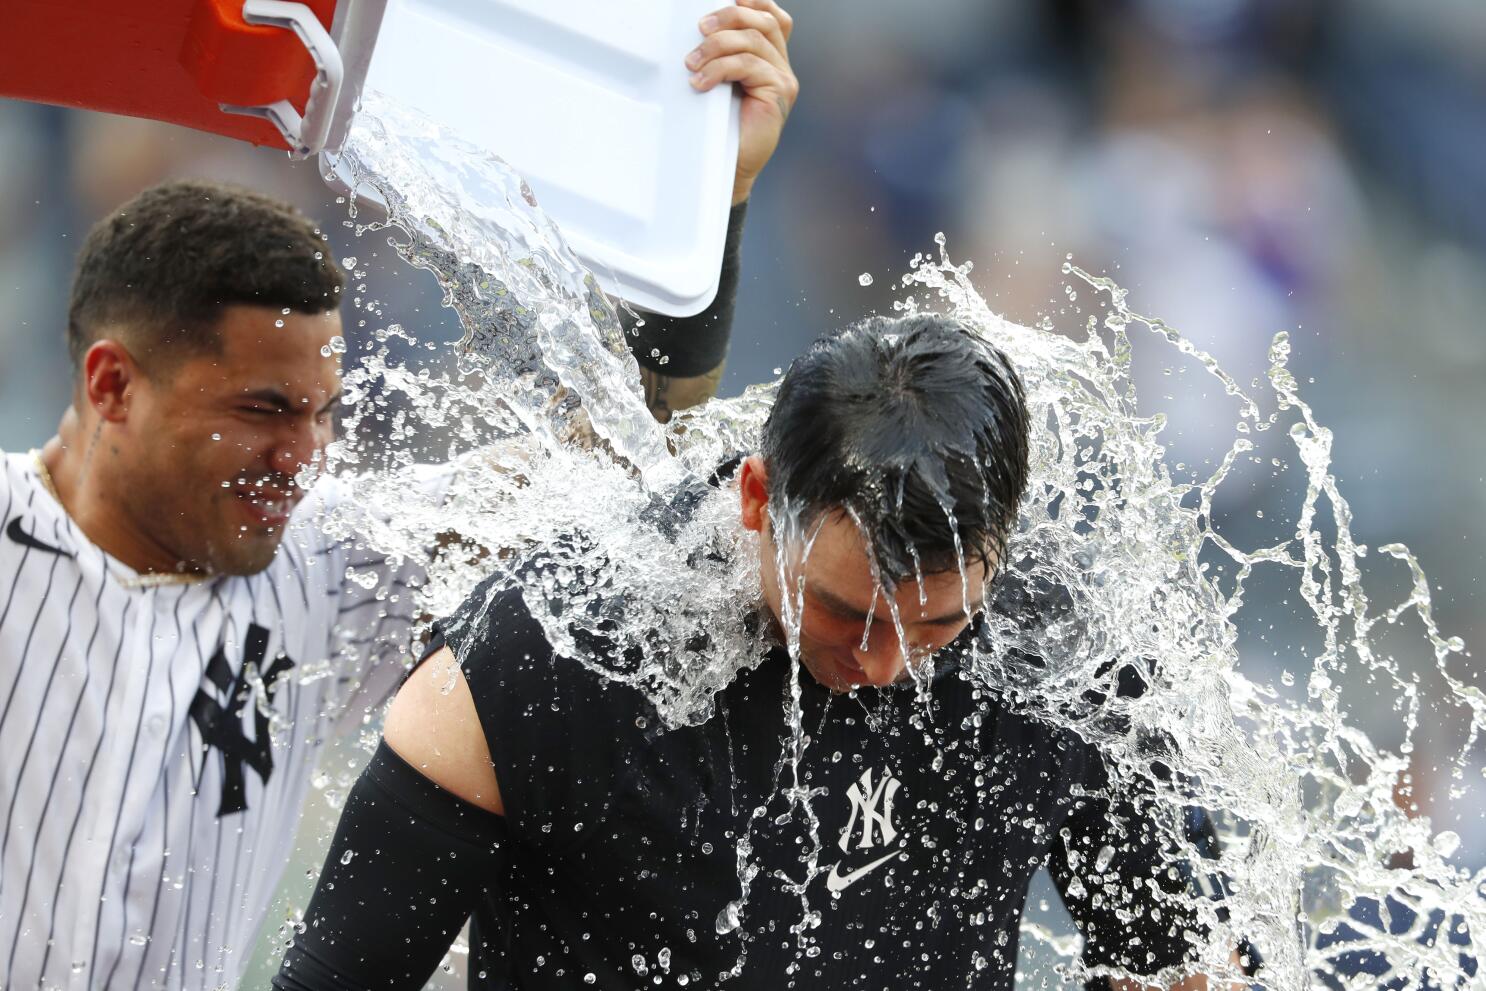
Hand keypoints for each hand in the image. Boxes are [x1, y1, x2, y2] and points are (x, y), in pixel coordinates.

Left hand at [686, 0, 798, 204]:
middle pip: (763, 20)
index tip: (722, 1)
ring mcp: (783, 79)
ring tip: (692, 64)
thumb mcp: (719, 82)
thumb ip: (720, 55)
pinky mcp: (779, 93)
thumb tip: (699, 27)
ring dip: (716, 46)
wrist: (729, 167)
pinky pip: (748, 65)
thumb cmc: (721, 127)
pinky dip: (719, 69)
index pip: (772, 16)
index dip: (752, 1)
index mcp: (770, 58)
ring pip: (752, 40)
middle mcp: (781, 65)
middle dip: (728, 17)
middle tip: (699, 29)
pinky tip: (701, 82)